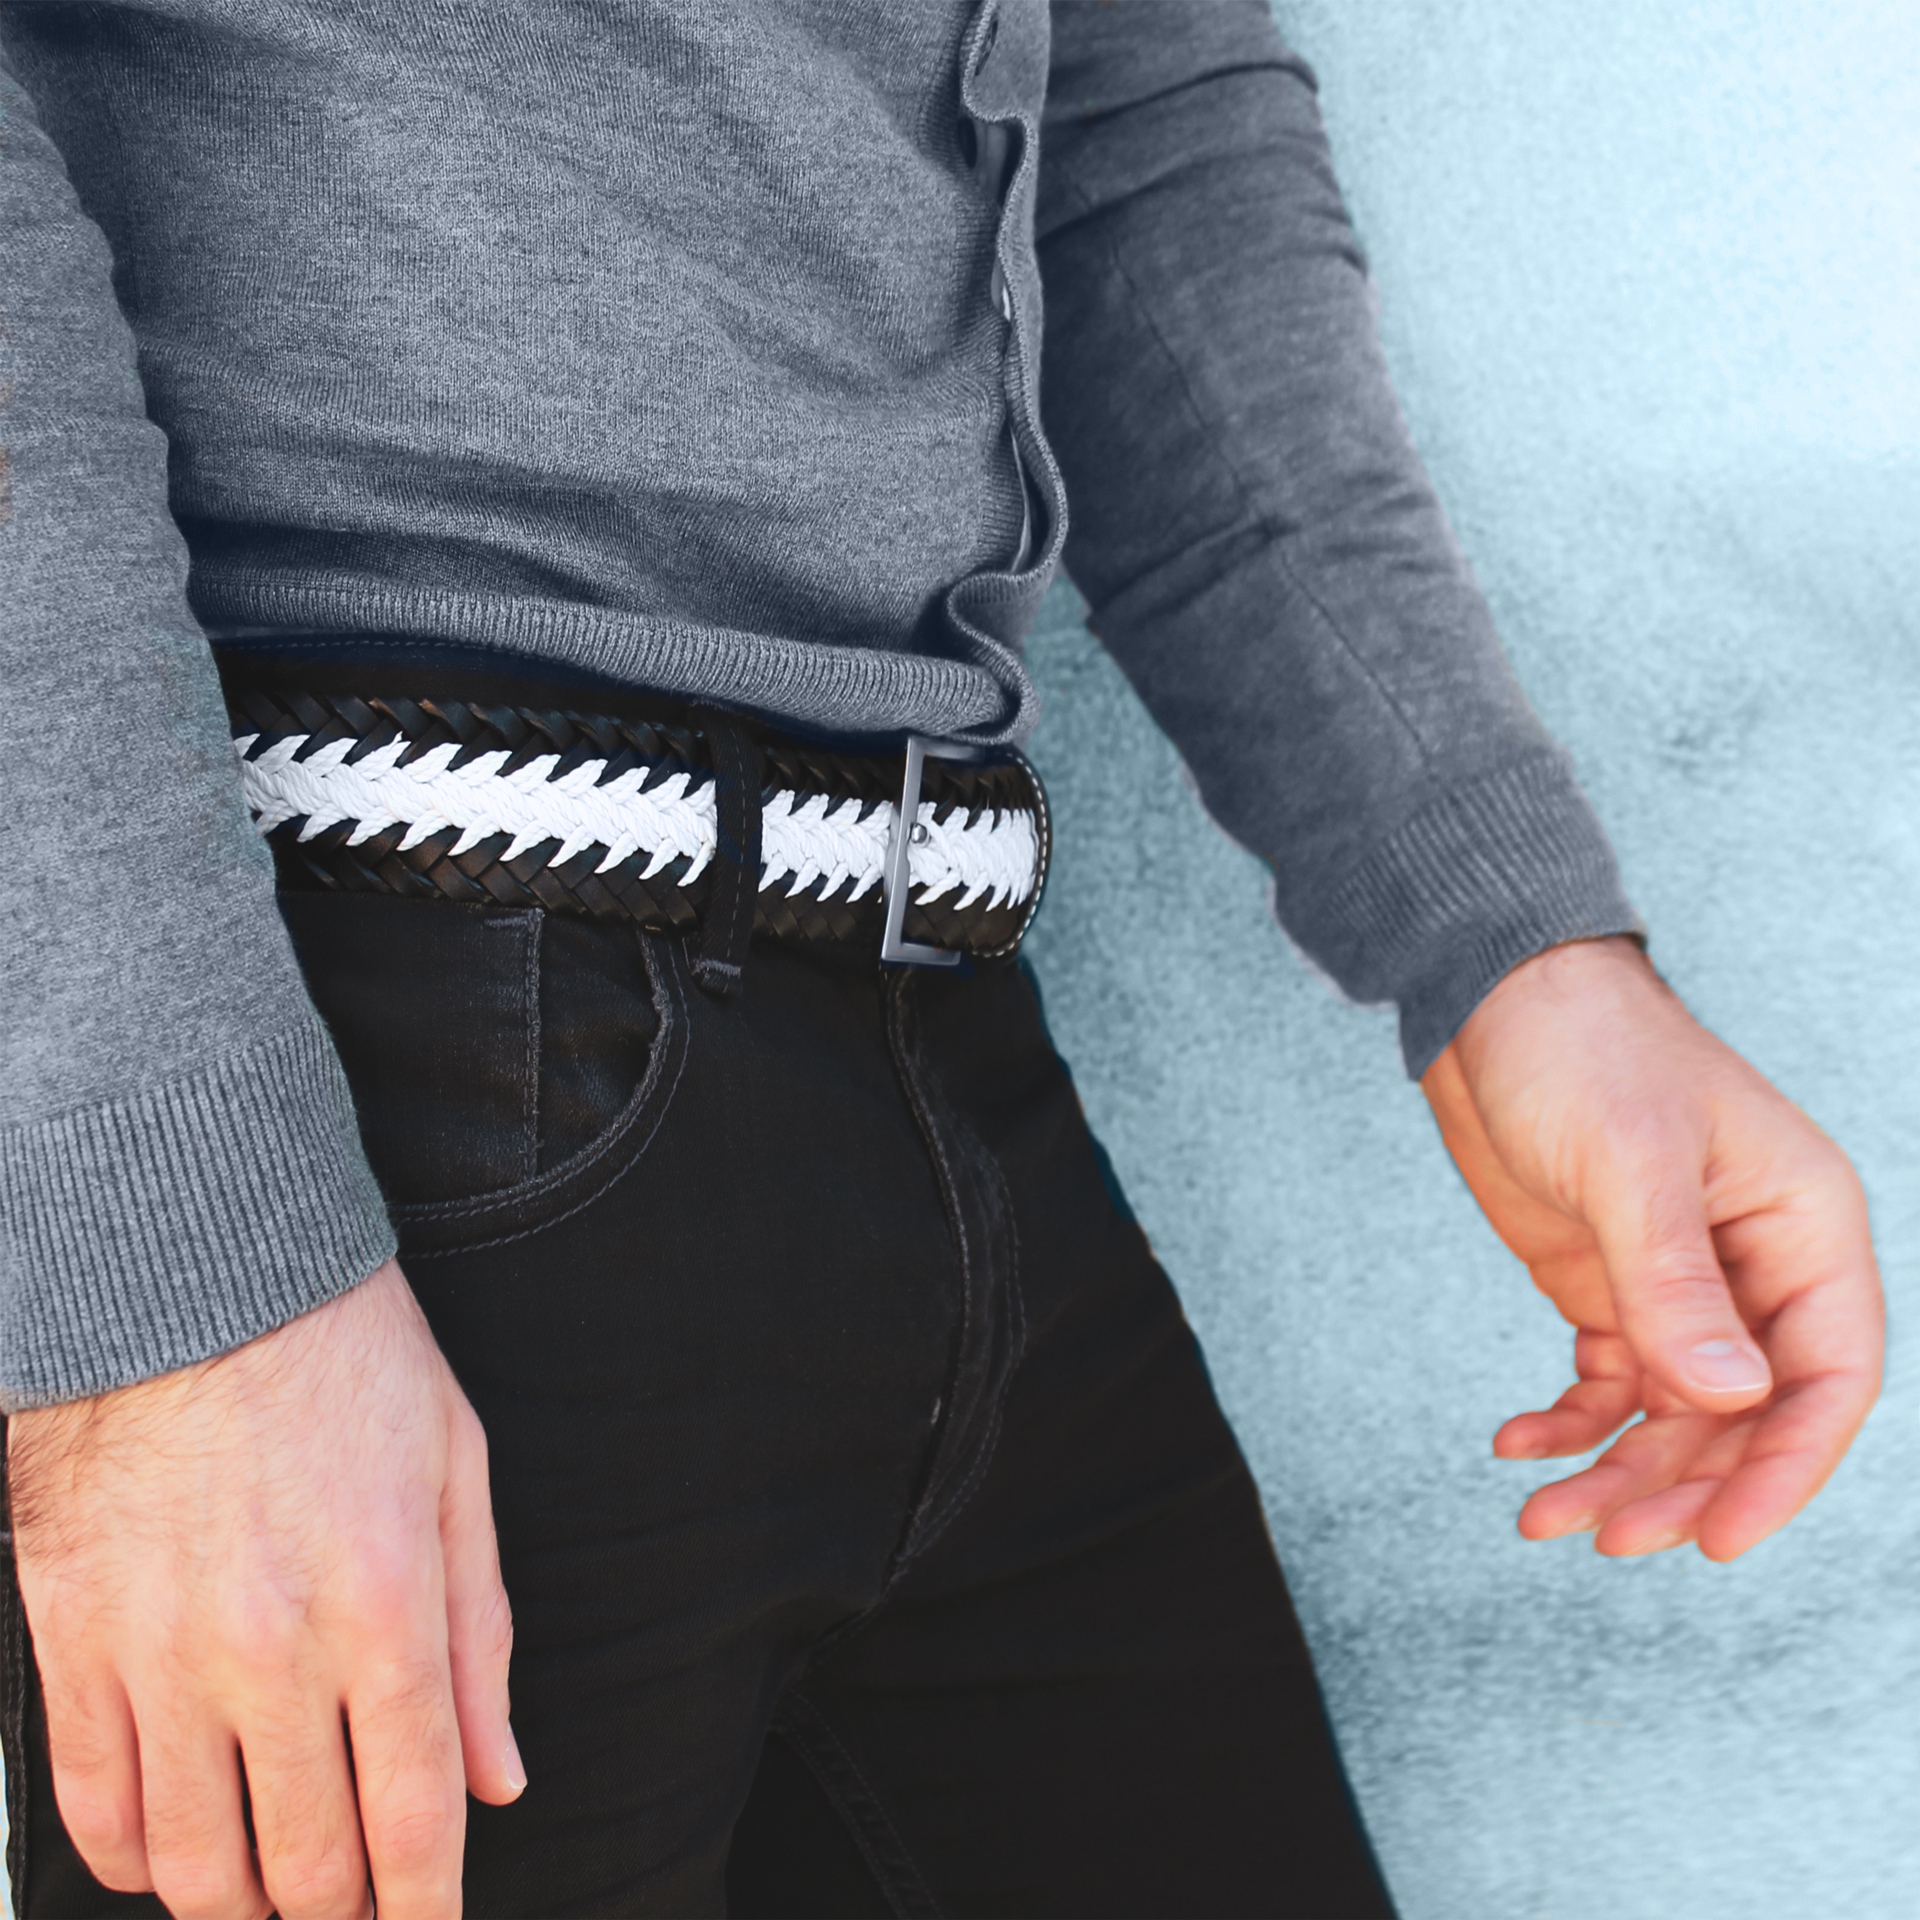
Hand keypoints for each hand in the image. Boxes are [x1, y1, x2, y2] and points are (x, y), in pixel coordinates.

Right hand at [8, 1259, 520, 1918]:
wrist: (193, 1279)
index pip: (414, 1816)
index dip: (426, 1905)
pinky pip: (93, 1806)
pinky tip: (170, 1854)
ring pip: (193, 1865)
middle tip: (354, 1912)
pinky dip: (132, 1861)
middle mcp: (275, 1652)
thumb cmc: (342, 1362)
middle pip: (308, 1863)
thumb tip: (498, 1775)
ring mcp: (163, 1658)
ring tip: (270, 1900)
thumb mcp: (457, 1473)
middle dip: (341, 1915)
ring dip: (240, 1908)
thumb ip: (481, 1637)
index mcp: (388, 1606)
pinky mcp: (76, 1645)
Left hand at [1422, 937, 1881, 1561]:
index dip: (1785, 1471)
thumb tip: (1729, 1402)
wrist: (1491, 1000)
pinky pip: (1608, 1382)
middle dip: (1680, 1487)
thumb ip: (1675, 1282)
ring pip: (1671, 1415)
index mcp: (1803, 1226)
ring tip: (1541, 1517)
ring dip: (1616, 1471)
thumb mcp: (1629, 1162)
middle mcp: (1754, 1266)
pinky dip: (1569, 1423)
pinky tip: (1518, 1444)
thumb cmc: (1582, 1048)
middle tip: (1604, 1538)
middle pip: (1743, 1418)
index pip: (1828, 1378)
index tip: (1719, 1543)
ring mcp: (1679, 1282)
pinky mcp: (1609, 1286)